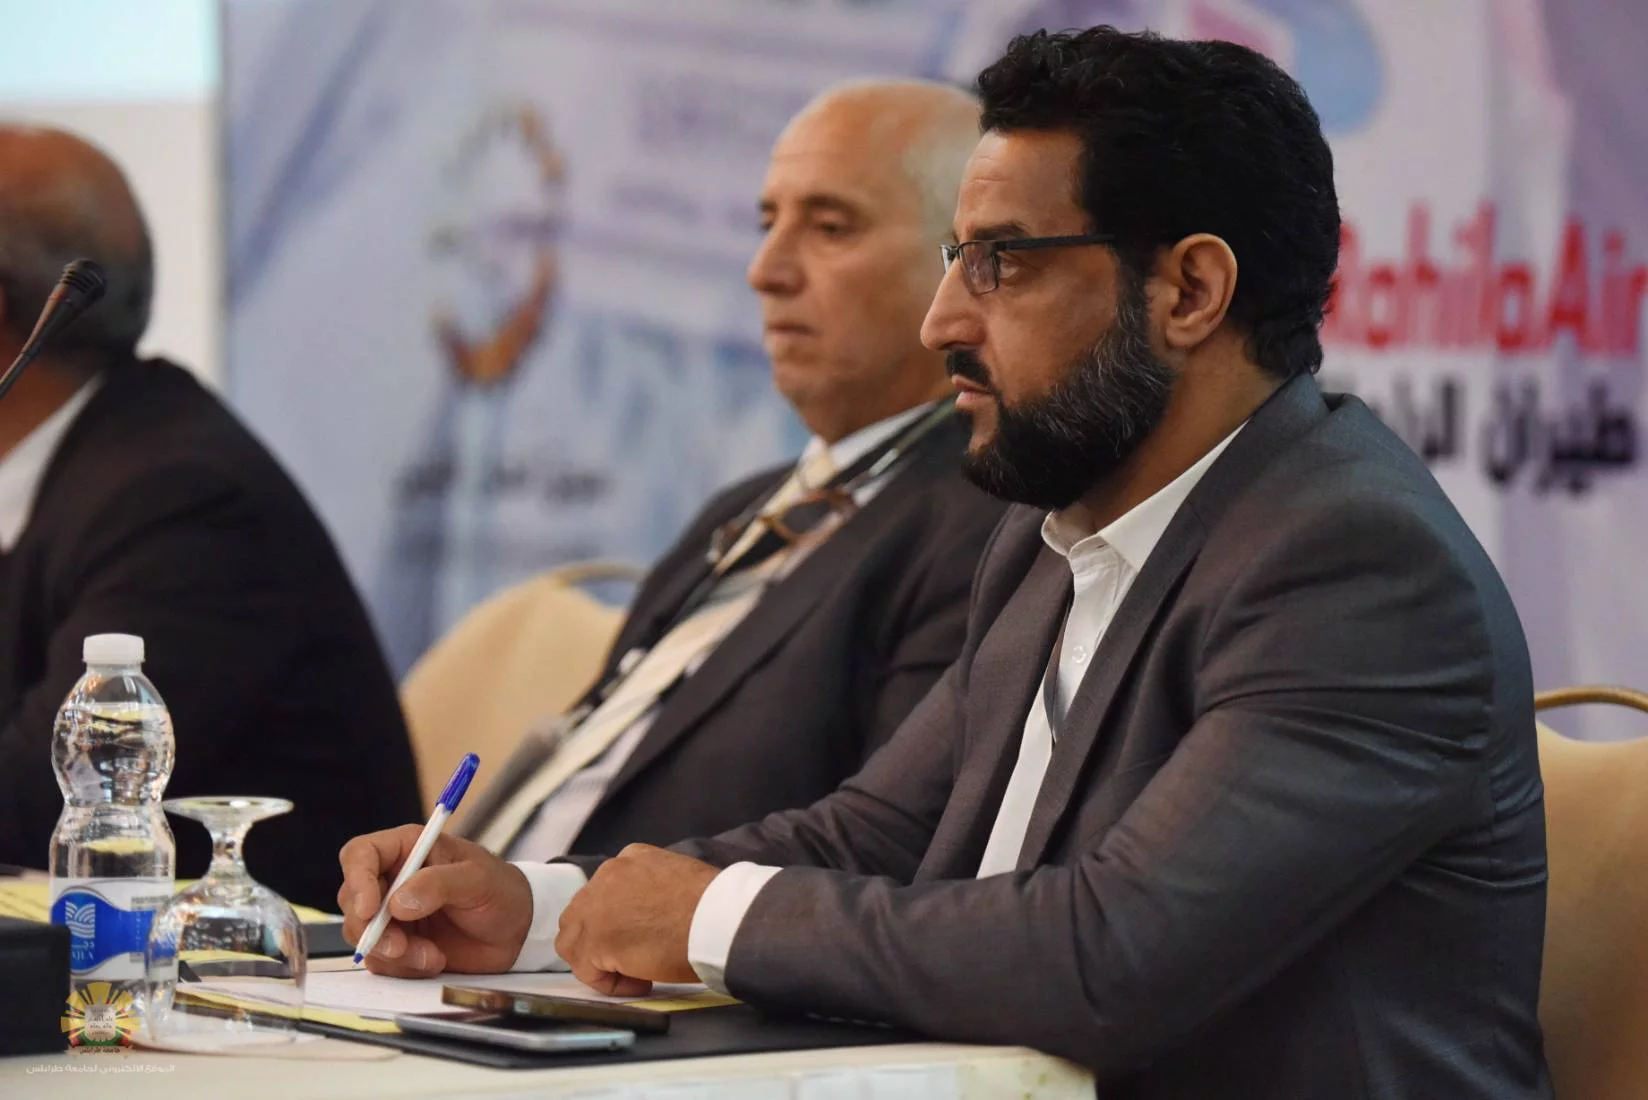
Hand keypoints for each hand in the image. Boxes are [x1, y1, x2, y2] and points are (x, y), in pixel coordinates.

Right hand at [337, 825, 532, 976]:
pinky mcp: (399, 944)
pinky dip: (403, 967)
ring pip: (361, 935)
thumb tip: (398, 902)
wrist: (518, 930)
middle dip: (372, 929)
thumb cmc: (501, 891)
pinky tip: (434, 960)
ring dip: (392, 953)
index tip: (369, 910)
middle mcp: (393, 879)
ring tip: (431, 956)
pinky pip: (380, 960)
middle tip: (401, 946)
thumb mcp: (478, 880)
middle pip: (352, 900)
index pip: (360, 855)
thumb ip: (439, 884)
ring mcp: (392, 915)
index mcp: (408, 849)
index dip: (357, 880)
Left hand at [555, 844, 719, 995]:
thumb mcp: (678, 880)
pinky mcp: (595, 938)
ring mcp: (596, 905)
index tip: (644, 937)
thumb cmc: (713, 906)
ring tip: (635, 972)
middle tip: (632, 959)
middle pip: (582, 914)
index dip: (619, 922)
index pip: (606, 892)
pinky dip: (607, 982)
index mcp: (631, 857)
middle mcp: (608, 874)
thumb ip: (652, 891)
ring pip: (574, 939)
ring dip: (599, 960)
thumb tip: (649, 916)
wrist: (719, 919)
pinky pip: (586, 968)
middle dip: (600, 940)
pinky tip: (642, 982)